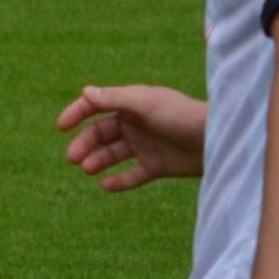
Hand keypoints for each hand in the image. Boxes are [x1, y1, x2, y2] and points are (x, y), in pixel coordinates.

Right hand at [60, 83, 206, 190]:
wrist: (218, 141)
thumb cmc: (183, 116)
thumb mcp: (146, 104)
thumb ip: (115, 99)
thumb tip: (85, 92)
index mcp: (132, 104)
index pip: (98, 106)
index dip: (77, 113)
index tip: (61, 127)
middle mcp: (136, 124)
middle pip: (102, 133)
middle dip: (85, 143)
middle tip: (73, 158)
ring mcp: (146, 145)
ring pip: (113, 154)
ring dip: (98, 161)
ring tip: (88, 169)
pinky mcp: (157, 166)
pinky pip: (132, 175)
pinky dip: (119, 181)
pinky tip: (106, 186)